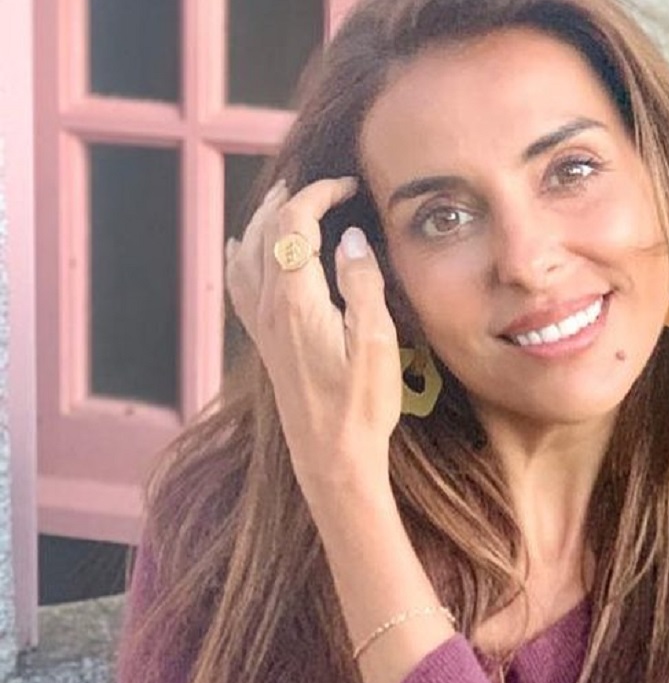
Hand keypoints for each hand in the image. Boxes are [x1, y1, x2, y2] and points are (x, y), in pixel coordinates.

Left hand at [225, 178, 402, 487]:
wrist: (333, 456)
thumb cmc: (361, 405)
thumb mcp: (375, 343)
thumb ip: (361, 284)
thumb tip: (349, 238)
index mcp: (297, 300)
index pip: (294, 226)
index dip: (318, 195)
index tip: (347, 186)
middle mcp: (270, 307)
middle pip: (267, 233)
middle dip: (291, 200)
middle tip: (322, 186)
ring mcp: (262, 325)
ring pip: (249, 254)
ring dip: (265, 221)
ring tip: (284, 200)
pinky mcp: (265, 342)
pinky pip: (240, 285)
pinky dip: (242, 255)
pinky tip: (244, 249)